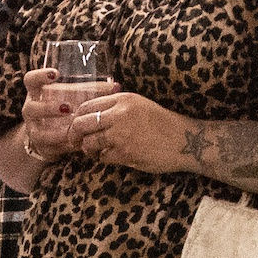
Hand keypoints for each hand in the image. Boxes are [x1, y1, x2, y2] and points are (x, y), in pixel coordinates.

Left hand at [29, 78, 188, 171]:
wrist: (184, 140)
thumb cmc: (162, 124)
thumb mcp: (139, 105)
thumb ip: (115, 107)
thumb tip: (87, 116)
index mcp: (122, 99)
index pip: (86, 106)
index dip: (76, 118)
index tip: (76, 127)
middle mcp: (120, 114)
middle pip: (82, 124)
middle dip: (74, 135)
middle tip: (74, 143)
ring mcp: (122, 134)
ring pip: (89, 143)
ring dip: (89, 149)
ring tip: (95, 151)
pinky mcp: (125, 153)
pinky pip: (103, 157)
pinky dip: (104, 158)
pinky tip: (113, 156)